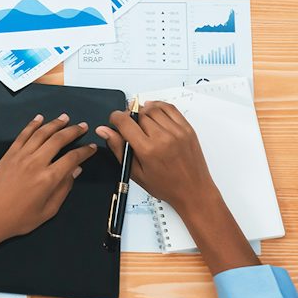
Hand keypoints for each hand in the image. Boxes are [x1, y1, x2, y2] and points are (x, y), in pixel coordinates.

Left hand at [0, 113, 97, 255]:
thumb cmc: (19, 218)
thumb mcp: (49, 210)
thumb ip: (64, 189)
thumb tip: (75, 171)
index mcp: (48, 179)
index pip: (72, 158)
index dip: (85, 151)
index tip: (91, 147)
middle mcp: (35, 163)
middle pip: (58, 140)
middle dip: (73, 131)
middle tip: (82, 127)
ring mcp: (21, 156)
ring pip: (41, 133)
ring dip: (55, 124)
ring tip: (65, 118)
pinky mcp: (9, 154)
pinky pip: (23, 135)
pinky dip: (32, 125)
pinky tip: (40, 119)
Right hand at [96, 101, 220, 216]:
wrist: (193, 191)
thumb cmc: (166, 186)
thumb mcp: (135, 173)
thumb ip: (118, 148)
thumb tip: (104, 131)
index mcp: (147, 150)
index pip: (125, 121)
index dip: (115, 118)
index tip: (115, 121)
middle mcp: (163, 138)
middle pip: (139, 114)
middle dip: (130, 116)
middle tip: (129, 126)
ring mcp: (177, 132)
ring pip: (153, 109)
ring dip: (143, 111)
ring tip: (141, 121)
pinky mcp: (187, 129)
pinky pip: (170, 108)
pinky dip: (159, 106)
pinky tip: (153, 111)